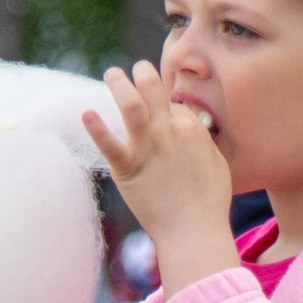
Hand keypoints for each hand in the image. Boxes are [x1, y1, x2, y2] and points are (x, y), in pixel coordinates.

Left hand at [82, 63, 236, 284]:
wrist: (195, 232)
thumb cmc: (209, 204)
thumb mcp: (217, 164)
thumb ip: (202, 144)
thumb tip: (193, 132)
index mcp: (192, 129)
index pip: (174, 104)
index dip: (167, 105)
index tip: (162, 112)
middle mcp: (169, 131)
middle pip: (153, 88)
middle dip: (143, 73)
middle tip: (136, 69)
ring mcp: (148, 148)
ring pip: (131, 105)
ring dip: (119, 84)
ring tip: (111, 74)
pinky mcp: (128, 168)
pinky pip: (110, 145)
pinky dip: (96, 129)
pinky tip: (85, 114)